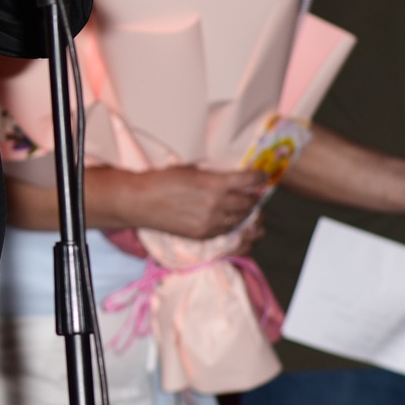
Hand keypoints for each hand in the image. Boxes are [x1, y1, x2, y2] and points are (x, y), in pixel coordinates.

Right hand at [116, 166, 267, 240]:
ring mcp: (210, 222)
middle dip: (254, 197)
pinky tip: (231, 219)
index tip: (263, 177)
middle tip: (255, 193)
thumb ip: (215, 175)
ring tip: (246, 207)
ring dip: (246, 213)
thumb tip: (233, 178)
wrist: (141, 201)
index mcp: (215, 183)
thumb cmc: (163, 179)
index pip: (248, 181)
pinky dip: (232, 224)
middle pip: (248, 202)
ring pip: (240, 219)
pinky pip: (226, 231)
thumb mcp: (193, 170)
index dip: (259, 177)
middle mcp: (216, 204)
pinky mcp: (202, 234)